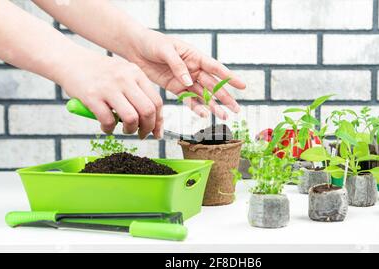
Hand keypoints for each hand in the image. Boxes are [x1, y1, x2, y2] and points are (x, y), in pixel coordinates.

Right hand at [60, 53, 162, 138]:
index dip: (159, 120)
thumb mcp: (122, 72)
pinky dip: (109, 129)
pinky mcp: (92, 96)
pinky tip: (106, 126)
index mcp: (136, 72)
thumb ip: (137, 90)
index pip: (157, 101)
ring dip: (130, 130)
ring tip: (124, 130)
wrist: (69, 60)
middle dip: (148, 128)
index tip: (157, 131)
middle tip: (142, 134)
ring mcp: (109, 87)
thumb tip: (152, 118)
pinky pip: (108, 120)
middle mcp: (125, 78)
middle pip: (148, 111)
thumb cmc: (98, 72)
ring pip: (131, 118)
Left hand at [128, 29, 245, 119]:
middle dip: (225, 97)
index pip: (216, 68)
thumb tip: (188, 81)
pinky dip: (196, 107)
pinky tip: (204, 115)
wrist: (136, 49)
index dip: (229, 77)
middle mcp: (194, 69)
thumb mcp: (166, 50)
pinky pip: (189, 99)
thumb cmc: (153, 43)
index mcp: (195, 56)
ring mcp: (186, 80)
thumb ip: (178, 65)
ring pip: (203, 95)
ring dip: (214, 106)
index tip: (242, 86)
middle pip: (213, 85)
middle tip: (236, 109)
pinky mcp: (176, 88)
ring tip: (224, 116)